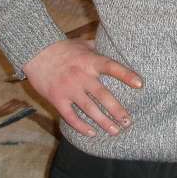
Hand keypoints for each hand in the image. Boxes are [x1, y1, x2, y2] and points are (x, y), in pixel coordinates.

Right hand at [22, 39, 142, 136]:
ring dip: (103, 122)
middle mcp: (81, 76)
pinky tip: (92, 133)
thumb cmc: (62, 47)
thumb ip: (98, 48)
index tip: (140, 84)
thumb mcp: (82, 44)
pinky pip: (71, 116)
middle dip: (117, 110)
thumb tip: (114, 45)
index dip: (126, 75)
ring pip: (89, 109)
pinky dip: (81, 126)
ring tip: (115, 131)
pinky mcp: (57, 98)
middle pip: (103, 96)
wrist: (36, 52)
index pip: (112, 68)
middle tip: (128, 122)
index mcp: (90, 61)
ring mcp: (69, 89)